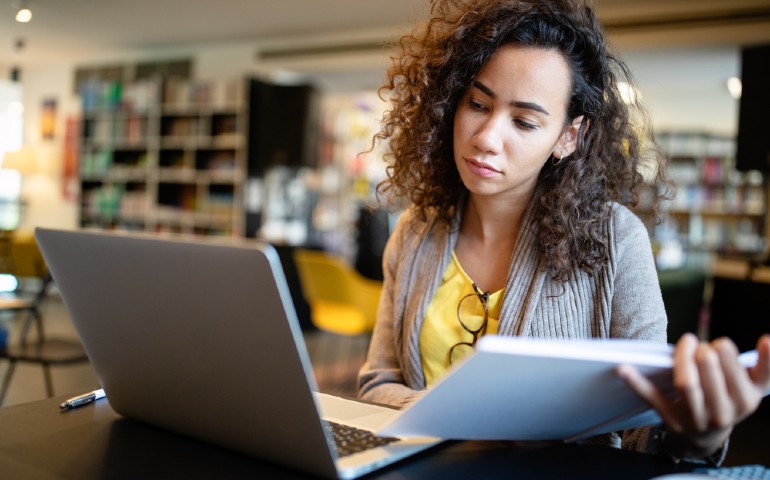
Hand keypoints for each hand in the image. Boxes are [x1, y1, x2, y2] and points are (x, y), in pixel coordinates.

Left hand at [617, 332, 769, 458]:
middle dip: (703, 354)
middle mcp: (721, 413)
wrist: (706, 435)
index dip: (727, 356)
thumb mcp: (754, 386)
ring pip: (686, 385)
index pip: (737, 376)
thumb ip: (765, 364)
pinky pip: (652, 398)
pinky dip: (636, 383)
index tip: (719, 343)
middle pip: (709, 377)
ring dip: (682, 359)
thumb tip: (768, 340)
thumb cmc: (730, 398)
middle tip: (700, 345)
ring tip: (686, 342)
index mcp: (744, 401)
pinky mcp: (669, 417)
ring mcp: (694, 416)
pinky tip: (623, 367)